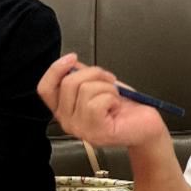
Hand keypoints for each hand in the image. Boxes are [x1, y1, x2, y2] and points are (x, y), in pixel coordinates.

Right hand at [37, 54, 166, 149]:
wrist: (146, 126)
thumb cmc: (126, 109)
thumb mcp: (101, 86)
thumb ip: (83, 76)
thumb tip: (72, 63)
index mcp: (66, 110)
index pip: (45, 89)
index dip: (55, 69)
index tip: (71, 58)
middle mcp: (68, 122)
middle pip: (68, 83)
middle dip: (94, 73)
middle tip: (109, 82)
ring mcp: (80, 129)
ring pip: (85, 89)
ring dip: (107, 87)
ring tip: (115, 98)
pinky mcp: (95, 131)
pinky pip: (97, 102)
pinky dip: (112, 98)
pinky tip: (117, 107)